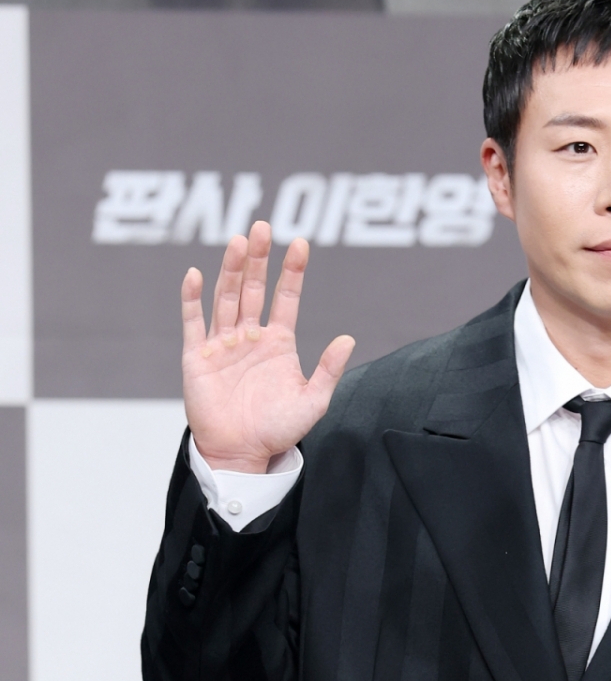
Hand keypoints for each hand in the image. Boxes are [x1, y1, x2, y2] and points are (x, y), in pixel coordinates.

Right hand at [181, 219, 354, 473]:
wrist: (242, 453)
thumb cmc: (278, 430)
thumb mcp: (313, 402)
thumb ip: (329, 370)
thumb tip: (349, 338)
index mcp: (278, 342)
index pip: (285, 298)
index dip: (292, 271)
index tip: (301, 244)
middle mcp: (250, 336)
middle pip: (254, 288)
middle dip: (259, 258)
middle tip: (264, 227)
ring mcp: (223, 343)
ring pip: (226, 296)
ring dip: (232, 269)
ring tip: (240, 241)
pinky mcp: (197, 355)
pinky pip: (193, 321)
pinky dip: (192, 298)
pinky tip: (197, 274)